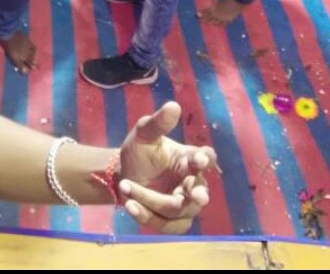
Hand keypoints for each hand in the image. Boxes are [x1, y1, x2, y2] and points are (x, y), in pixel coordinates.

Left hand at [118, 101, 217, 233]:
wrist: (123, 173)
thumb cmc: (140, 152)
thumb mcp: (144, 134)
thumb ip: (158, 123)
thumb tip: (173, 105)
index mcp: (188, 159)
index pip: (206, 158)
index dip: (206, 160)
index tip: (200, 159)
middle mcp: (190, 182)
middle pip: (200, 191)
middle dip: (197, 194)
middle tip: (193, 195)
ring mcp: (183, 205)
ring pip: (177, 209)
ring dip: (152, 200)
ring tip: (128, 187)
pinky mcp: (170, 222)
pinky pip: (163, 224)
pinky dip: (146, 216)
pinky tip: (129, 205)